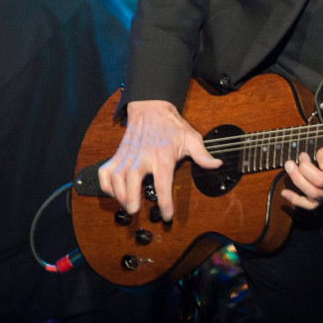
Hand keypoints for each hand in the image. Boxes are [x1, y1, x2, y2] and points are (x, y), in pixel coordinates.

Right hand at [97, 99, 221, 221]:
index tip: (166, 215)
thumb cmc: (171, 125)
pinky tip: (113, 192)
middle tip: (134, 209)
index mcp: (162, 155)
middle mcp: (143, 156)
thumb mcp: (191, 137)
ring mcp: (128, 155)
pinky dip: (106, 184)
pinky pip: (106, 171)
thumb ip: (202, 154)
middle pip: (132, 178)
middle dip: (130, 196)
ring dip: (118, 193)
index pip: (162, 182)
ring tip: (126, 204)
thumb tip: (216, 164)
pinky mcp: (118, 154)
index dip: (165, 202)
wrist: (150, 106)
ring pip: (116, 176)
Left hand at [280, 98, 322, 210]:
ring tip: (289, 166)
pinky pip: (314, 205)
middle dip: (302, 168)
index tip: (322, 146)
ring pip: (315, 195)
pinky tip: (285, 193)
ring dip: (297, 181)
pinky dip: (297, 201)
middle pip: (318, 181)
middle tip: (299, 156)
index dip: (320, 154)